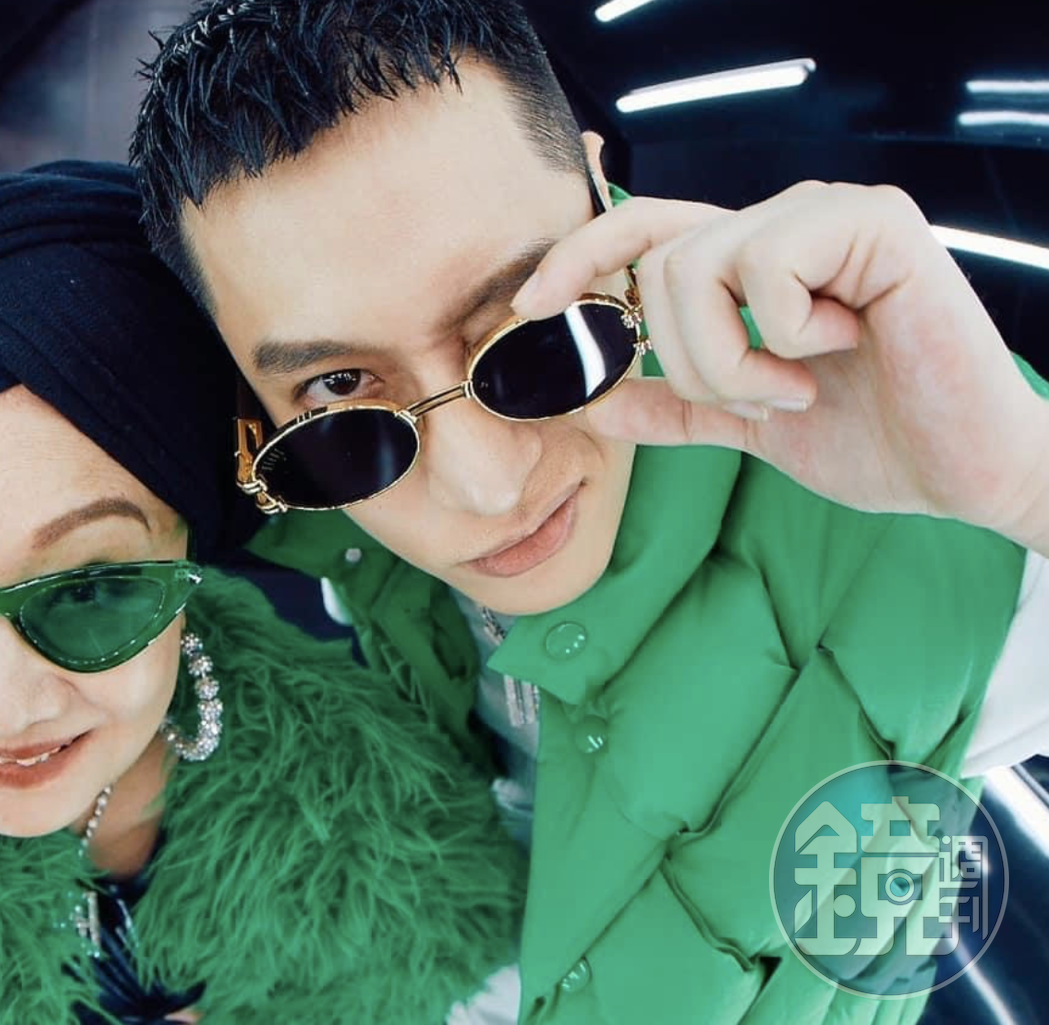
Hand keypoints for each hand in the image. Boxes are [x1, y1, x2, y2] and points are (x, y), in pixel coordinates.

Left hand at [514, 181, 1048, 539]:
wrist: (966, 471)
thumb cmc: (875, 439)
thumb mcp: (751, 425)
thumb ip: (678, 406)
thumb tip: (595, 402)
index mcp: (754, 261)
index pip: (643, 230)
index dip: (580, 256)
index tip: (531, 305)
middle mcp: (784, 222)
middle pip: (657, 261)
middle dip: (683, 357)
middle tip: (754, 399)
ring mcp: (828, 215)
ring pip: (696, 263)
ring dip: (729, 355)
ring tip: (794, 386)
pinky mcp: (874, 223)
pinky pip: (765, 263)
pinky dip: (782, 332)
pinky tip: (837, 349)